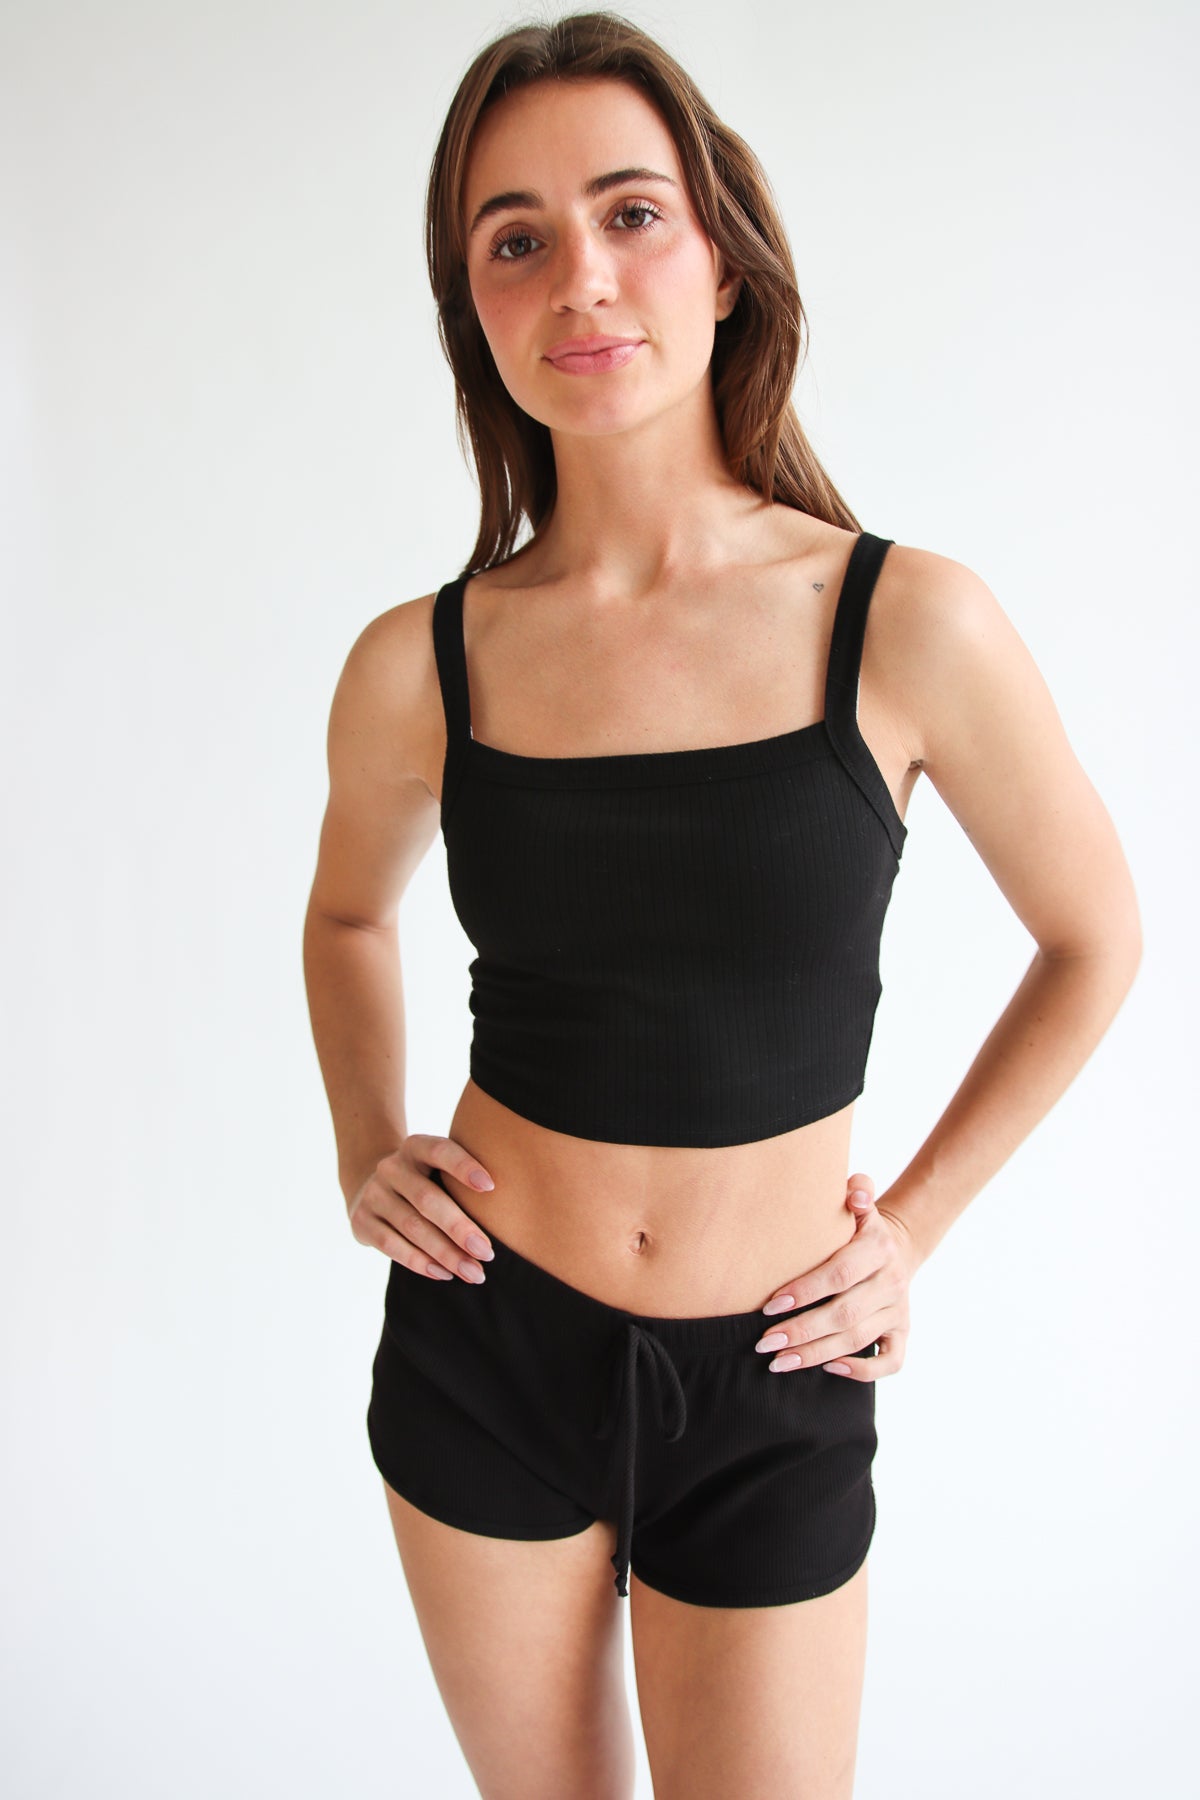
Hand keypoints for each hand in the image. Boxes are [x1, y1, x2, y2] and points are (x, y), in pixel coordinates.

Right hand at [347, 1134, 495, 1282]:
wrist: (372, 1187)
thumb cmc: (425, 1180)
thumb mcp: (438, 1168)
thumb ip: (462, 1179)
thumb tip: (508, 1210)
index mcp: (415, 1147)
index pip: (439, 1151)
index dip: (463, 1167)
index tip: (491, 1187)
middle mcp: (391, 1167)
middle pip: (427, 1198)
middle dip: (459, 1228)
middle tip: (487, 1253)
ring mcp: (374, 1194)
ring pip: (411, 1226)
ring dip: (445, 1253)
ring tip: (473, 1272)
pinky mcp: (362, 1221)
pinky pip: (392, 1245)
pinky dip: (420, 1262)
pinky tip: (444, 1273)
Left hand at [754, 1172, 918, 1379]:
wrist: (898, 1245)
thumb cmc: (859, 1226)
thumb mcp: (860, 1203)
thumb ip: (857, 1191)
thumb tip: (855, 1192)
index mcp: (879, 1249)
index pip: (839, 1274)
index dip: (805, 1291)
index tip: (770, 1305)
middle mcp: (891, 1282)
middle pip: (845, 1314)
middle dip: (802, 1330)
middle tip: (765, 1342)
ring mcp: (898, 1311)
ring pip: (858, 1340)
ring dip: (816, 1354)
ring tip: (779, 1361)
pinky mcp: (902, 1332)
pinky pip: (891, 1361)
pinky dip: (862, 1370)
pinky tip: (829, 1367)